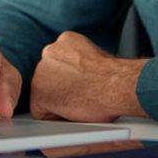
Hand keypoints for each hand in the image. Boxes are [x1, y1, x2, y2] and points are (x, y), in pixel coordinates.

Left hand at [29, 31, 147, 122]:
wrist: (117, 86)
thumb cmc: (114, 77)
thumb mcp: (96, 57)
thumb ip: (80, 62)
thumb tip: (80, 74)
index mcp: (65, 40)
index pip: (57, 63)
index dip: (69, 79)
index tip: (80, 86)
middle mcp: (49, 52)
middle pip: (48, 77)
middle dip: (61, 88)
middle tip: (81, 97)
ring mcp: (41, 72)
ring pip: (43, 94)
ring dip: (58, 102)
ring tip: (80, 104)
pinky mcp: (39, 93)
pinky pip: (40, 111)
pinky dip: (55, 116)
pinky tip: (72, 112)